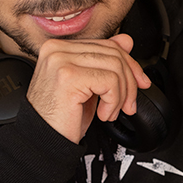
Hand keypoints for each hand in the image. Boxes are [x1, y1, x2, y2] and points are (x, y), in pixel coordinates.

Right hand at [26, 33, 149, 143]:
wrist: (43, 141)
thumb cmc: (60, 118)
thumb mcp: (88, 86)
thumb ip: (103, 62)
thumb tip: (126, 41)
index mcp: (59, 47)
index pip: (106, 44)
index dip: (129, 64)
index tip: (139, 82)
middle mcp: (57, 49)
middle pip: (113, 54)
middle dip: (130, 81)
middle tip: (129, 104)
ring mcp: (60, 60)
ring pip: (115, 67)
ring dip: (121, 95)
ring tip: (111, 111)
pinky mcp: (68, 76)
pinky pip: (110, 81)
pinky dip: (114, 101)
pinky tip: (103, 114)